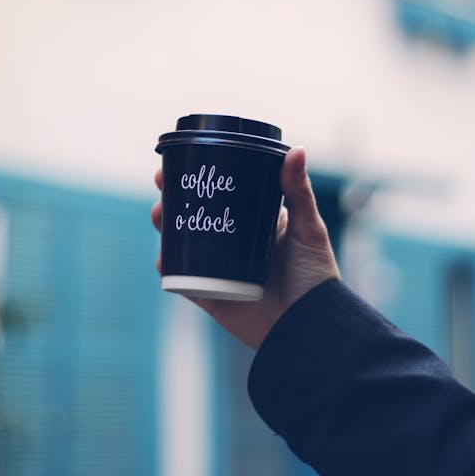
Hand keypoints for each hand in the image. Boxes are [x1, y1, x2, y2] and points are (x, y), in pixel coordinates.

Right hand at [151, 146, 339, 349]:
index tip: (184, 159)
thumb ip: (298, 191)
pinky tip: (163, 256)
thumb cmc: (316, 276)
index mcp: (254, 223)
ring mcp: (219, 270)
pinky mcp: (211, 297)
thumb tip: (297, 148)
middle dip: (173, 198)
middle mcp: (233, 244)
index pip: (223, 195)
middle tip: (161, 183)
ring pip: (183, 245)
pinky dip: (169, 269)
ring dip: (165, 228)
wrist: (309, 326)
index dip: (201, 177)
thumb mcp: (308, 227)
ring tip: (159, 214)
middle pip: (195, 216)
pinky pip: (184, 281)